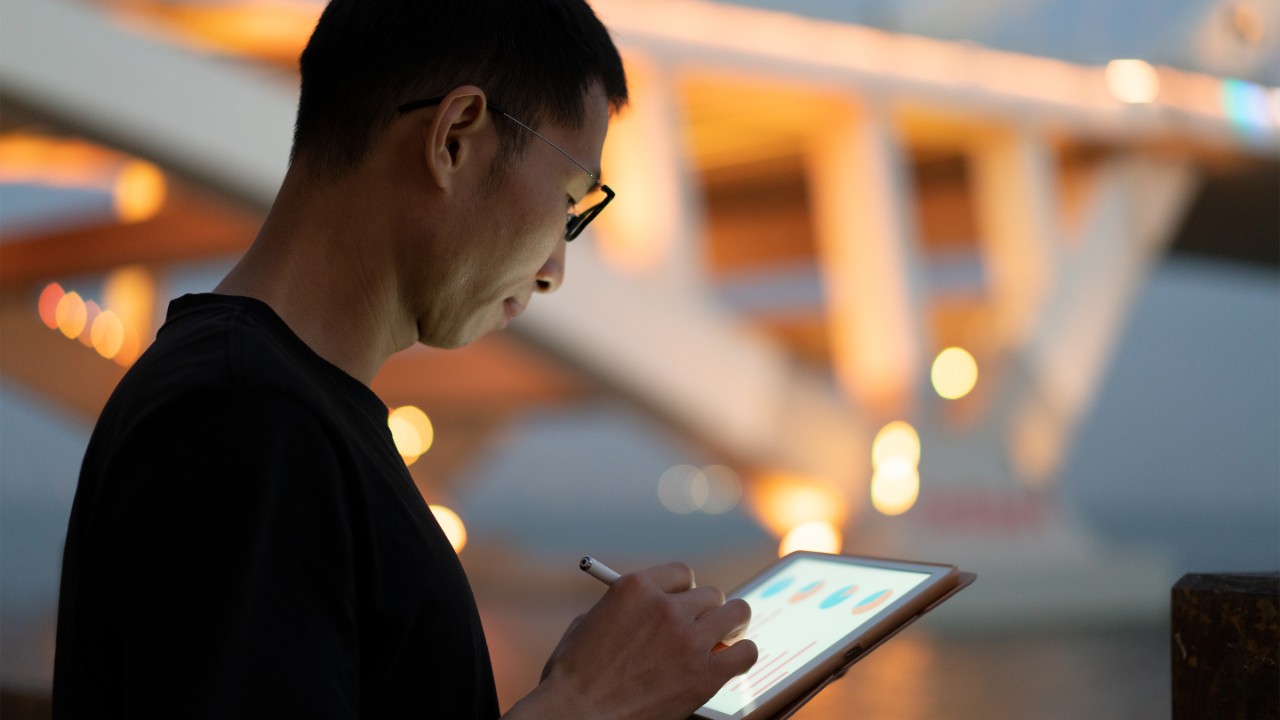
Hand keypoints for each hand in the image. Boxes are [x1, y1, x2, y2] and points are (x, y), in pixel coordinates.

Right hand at [507, 562, 757, 719]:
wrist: (577, 714)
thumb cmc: (574, 677)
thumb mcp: (588, 624)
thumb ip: (620, 610)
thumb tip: (643, 612)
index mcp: (635, 587)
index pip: (681, 573)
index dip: (685, 590)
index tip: (685, 602)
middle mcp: (666, 606)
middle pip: (711, 594)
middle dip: (707, 611)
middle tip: (703, 627)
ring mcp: (689, 639)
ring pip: (736, 613)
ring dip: (731, 625)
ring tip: (727, 637)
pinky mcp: (705, 673)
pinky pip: (746, 652)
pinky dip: (743, 654)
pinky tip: (735, 659)